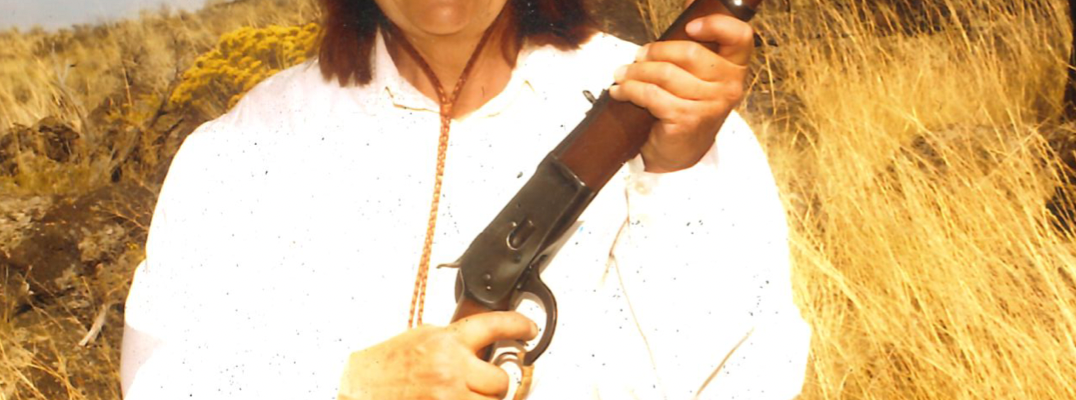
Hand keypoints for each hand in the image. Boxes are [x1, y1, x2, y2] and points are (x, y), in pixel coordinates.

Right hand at [338, 311, 537, 399]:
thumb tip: (484, 344)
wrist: (360, 386)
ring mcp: (448, 395)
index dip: (520, 326)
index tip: (529, 330)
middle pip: (502, 378)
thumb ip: (455, 340)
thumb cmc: (387, 363)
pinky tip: (457, 398)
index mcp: (447, 340)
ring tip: (467, 393)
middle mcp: (451, 367)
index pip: (496, 325)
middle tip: (485, 380)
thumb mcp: (424, 337)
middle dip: (496, 381)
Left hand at [609, 7, 754, 172]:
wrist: (681, 152)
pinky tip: (619, 91)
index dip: (717, 25)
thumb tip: (688, 3)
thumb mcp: (697, 76)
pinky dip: (629, 91)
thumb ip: (695, 46)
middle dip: (654, 51)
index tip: (689, 27)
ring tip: (621, 74)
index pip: (740, 37)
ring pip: (664, 74)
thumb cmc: (686, 106)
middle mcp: (728, 86)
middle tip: (636, 57)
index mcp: (735, 68)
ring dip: (634, 72)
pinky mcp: (686, 120)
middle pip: (688, 53)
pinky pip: (651, 95)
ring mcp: (709, 105)